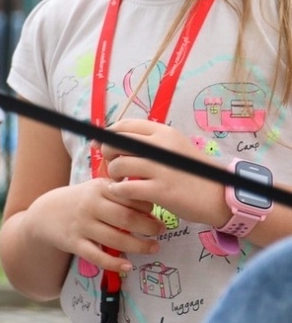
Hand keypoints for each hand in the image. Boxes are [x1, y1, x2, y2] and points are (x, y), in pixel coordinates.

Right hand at [27, 176, 165, 274]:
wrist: (45, 214)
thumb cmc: (79, 201)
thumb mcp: (96, 189)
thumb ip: (119, 194)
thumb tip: (152, 206)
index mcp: (98, 188)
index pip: (130, 197)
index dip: (148, 207)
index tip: (155, 213)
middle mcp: (89, 205)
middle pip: (126, 218)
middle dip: (149, 227)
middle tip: (159, 231)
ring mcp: (81, 225)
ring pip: (116, 240)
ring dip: (139, 246)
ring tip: (153, 247)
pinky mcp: (74, 243)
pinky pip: (97, 256)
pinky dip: (114, 263)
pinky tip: (127, 266)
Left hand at [103, 118, 232, 229]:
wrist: (220, 197)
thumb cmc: (193, 173)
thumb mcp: (174, 149)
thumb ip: (147, 143)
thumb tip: (109, 139)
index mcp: (164, 133)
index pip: (124, 125)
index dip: (108, 135)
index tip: (101, 145)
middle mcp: (162, 147)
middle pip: (117, 143)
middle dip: (108, 154)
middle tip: (114, 165)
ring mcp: (161, 169)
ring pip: (119, 165)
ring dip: (113, 174)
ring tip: (121, 180)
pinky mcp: (161, 190)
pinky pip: (125, 187)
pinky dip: (118, 190)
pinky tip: (123, 192)